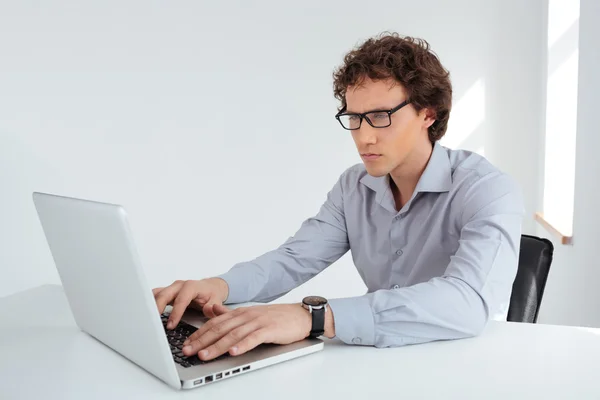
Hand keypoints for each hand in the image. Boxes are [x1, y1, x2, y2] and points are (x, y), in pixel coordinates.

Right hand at [152, 278, 228, 328]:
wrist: (210, 287)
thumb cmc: (212, 294)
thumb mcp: (216, 300)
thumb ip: (213, 306)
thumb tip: (208, 310)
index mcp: (191, 286)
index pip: (181, 299)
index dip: (175, 313)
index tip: (171, 325)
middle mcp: (179, 285)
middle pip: (164, 294)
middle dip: (158, 308)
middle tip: (154, 323)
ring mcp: (171, 288)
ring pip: (156, 294)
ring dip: (150, 305)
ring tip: (145, 319)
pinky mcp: (167, 292)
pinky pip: (155, 296)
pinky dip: (149, 303)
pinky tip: (146, 314)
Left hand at [181, 303, 311, 360]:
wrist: (300, 316)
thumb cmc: (276, 318)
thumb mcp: (250, 314)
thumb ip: (231, 313)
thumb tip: (213, 310)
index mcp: (239, 313)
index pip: (214, 323)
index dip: (198, 333)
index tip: (186, 343)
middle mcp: (246, 316)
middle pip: (219, 329)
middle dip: (201, 341)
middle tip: (187, 351)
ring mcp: (257, 322)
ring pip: (233, 334)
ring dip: (217, 346)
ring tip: (204, 355)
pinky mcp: (269, 330)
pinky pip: (253, 338)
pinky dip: (242, 345)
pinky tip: (233, 352)